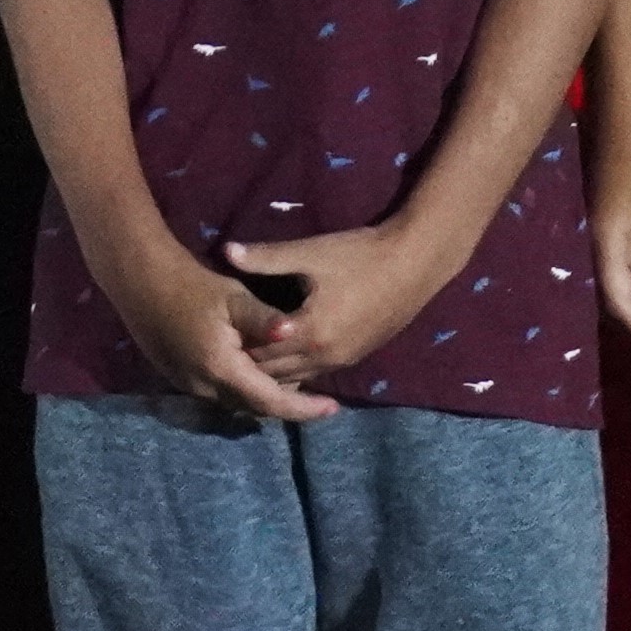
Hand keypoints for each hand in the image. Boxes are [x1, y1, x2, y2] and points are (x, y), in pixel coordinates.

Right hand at [93, 227, 335, 424]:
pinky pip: (221, 394)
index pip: (272, 402)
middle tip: (317, 396)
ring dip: (265, 397)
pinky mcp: (180, 380)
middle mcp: (206, 388)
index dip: (304, 409)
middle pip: (256, 408)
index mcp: (223, 369)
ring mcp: (189, 387)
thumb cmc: (192, 285)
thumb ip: (264, 319)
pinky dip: (244, 389)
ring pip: (238, 402)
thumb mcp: (233, 296)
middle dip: (288, 405)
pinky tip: (255, 372)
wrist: (141, 282)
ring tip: (293, 385)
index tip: (333, 408)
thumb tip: (292, 332)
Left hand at [225, 213, 455, 384]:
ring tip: (248, 358)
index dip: (236, 348)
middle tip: (224, 353)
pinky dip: (295, 369)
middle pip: (276, 373)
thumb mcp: (311, 253)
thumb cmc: (361, 256)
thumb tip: (226, 252)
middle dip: (250, 365)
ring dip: (273, 371)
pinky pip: (316, 372)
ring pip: (297, 378)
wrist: (416, 263)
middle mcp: (325, 356)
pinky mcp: (356, 356)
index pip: (260, 353)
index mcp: (309, 333)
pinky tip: (283, 356)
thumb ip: (266, 257)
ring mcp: (343, 360)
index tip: (215, 339)